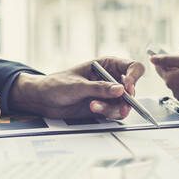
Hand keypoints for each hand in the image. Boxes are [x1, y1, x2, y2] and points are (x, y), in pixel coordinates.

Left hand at [10, 57, 144, 119]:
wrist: (44, 100)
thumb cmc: (57, 84)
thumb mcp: (77, 85)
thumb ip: (99, 88)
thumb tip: (119, 89)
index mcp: (107, 65)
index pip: (132, 67)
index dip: (134, 77)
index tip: (127, 88)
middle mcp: (111, 79)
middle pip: (132, 88)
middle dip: (127, 99)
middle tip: (121, 107)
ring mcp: (108, 94)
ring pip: (125, 103)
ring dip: (113, 108)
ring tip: (95, 106)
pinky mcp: (104, 107)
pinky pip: (115, 113)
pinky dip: (108, 113)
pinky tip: (94, 109)